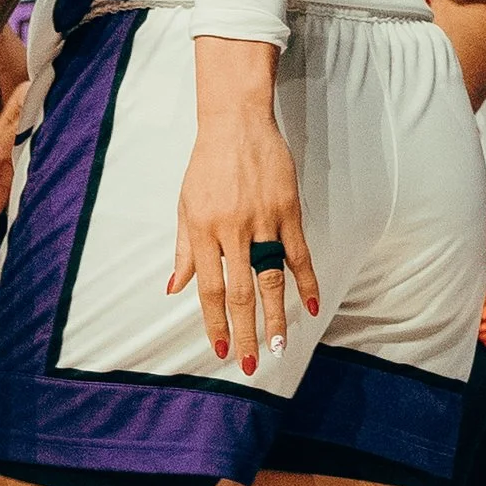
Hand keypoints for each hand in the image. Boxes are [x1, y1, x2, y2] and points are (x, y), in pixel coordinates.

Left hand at [171, 38, 317, 374]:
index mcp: (202, 231)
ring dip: (276, 316)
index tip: (222, 349)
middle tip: (251, 363)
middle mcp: (231, 230)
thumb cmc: (206, 166)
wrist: (235, 123)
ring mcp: (262, 221)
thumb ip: (184, 251)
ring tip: (279, 347)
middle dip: (245, 332)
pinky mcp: (287, 210)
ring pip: (271, 279)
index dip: (215, 322)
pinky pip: (298, 253)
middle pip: (240, 292)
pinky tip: (312, 305)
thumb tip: (173, 289)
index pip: (208, 288)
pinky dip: (307, 281)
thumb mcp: (185, 207)